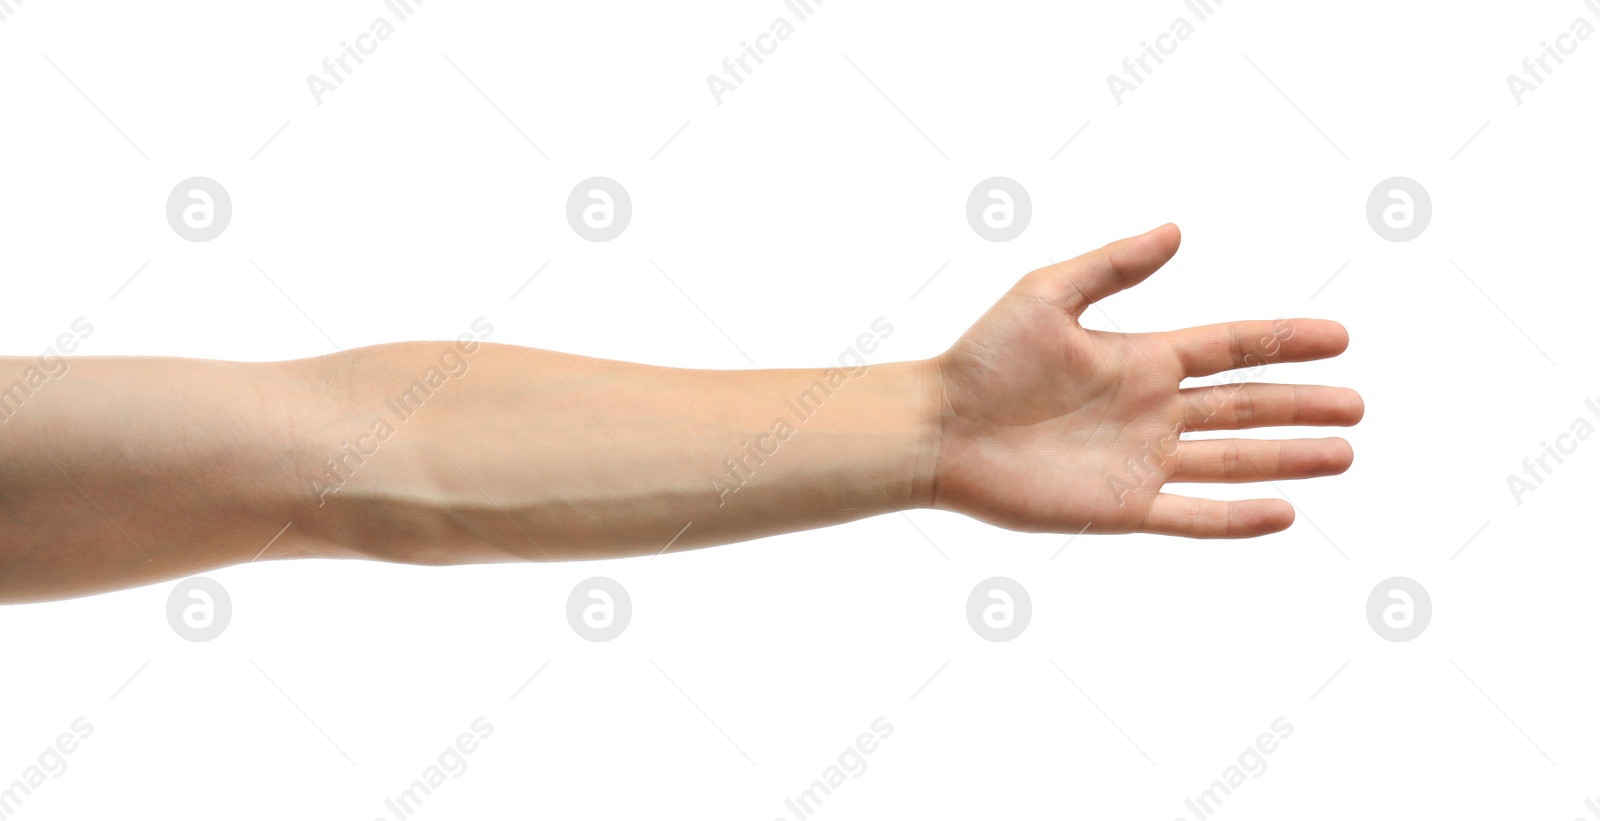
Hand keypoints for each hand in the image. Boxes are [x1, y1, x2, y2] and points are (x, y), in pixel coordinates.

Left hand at [924, 224, 1362, 537]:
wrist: (937, 430)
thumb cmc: (982, 358)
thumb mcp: (1047, 296)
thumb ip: (1112, 268)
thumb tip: (1176, 230)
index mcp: (1140, 357)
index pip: (1230, 347)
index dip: (1284, 341)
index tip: (1339, 337)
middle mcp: (1150, 410)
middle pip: (1244, 405)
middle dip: (1302, 404)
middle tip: (1358, 405)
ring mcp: (1139, 461)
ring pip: (1231, 459)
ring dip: (1287, 458)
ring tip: (1343, 454)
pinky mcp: (1120, 508)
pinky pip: (1192, 516)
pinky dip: (1238, 518)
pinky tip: (1284, 514)